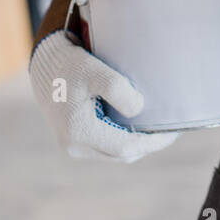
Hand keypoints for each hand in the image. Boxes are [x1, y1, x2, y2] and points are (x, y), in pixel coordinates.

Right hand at [29, 29, 177, 161]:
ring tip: (158, 128)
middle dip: (149, 144)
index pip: (126, 147)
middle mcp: (74, 145)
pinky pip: (107, 147)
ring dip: (137, 143)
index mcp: (78, 132)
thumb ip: (118, 89)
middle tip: (170, 129)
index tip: (173, 130)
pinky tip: (138, 125)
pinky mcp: (75, 141)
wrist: (45, 66)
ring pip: (115, 154)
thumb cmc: (70, 65)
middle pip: (123, 154)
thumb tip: (139, 109)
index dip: (153, 141)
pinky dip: (124, 139)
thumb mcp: (94, 71)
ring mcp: (74, 146)